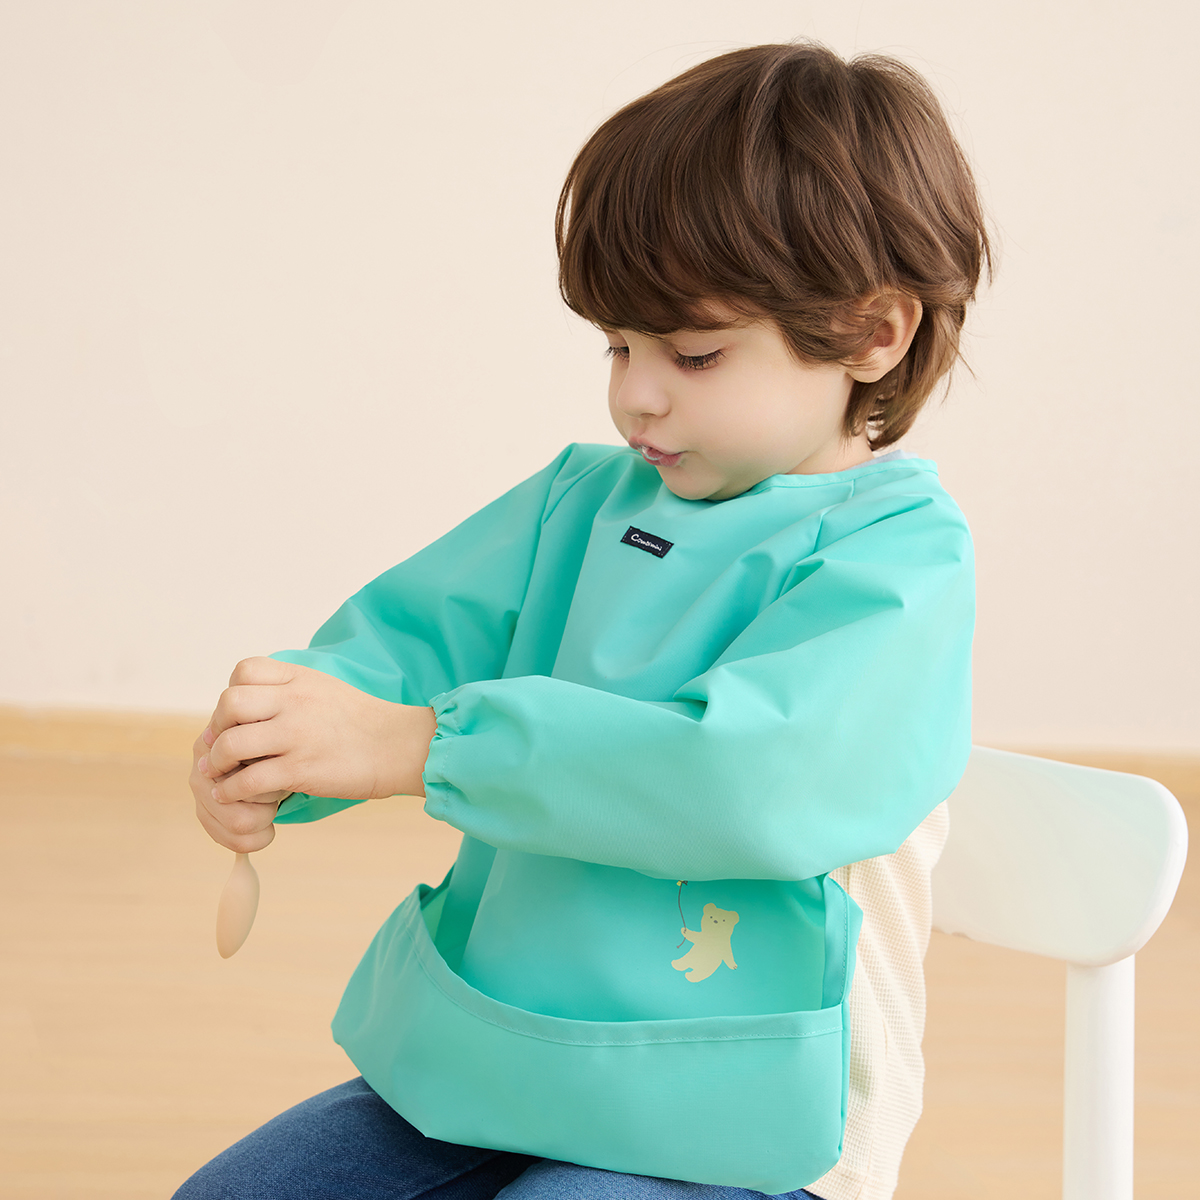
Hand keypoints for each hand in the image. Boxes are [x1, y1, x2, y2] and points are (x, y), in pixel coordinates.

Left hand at [192, 657, 436, 849]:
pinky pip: (249, 780)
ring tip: (221, 775)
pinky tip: (232, 795)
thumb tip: (251, 704)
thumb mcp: (324, 688)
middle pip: (229, 703)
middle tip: (221, 747)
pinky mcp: (302, 769)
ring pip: (232, 744)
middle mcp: (295, 701)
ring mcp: (297, 735)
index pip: (244, 671)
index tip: (235, 717)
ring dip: (217, 763)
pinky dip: (231, 791)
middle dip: (217, 728)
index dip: (231, 694)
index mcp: (300, 678)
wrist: (399, 746)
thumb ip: (290, 690)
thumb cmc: (363, 721)